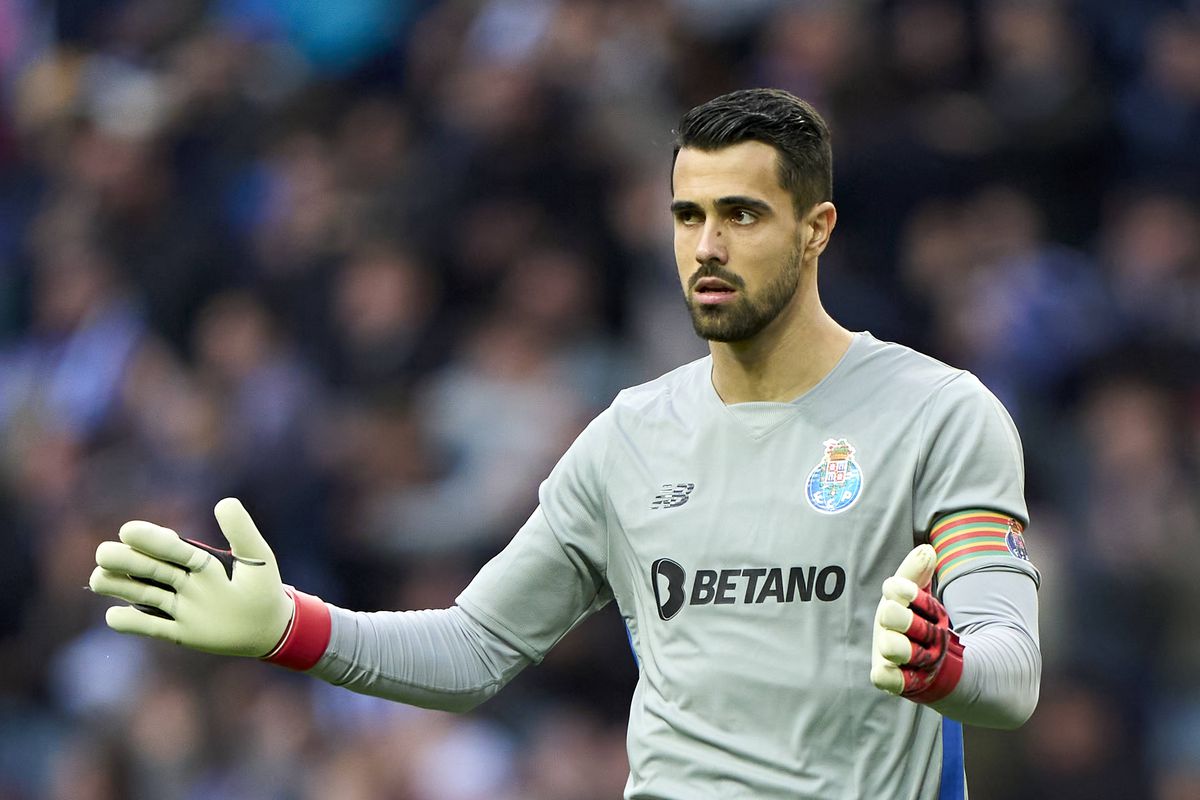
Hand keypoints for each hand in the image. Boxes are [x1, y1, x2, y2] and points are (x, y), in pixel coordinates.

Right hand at [89, 498, 293, 657]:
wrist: (269, 626)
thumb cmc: (263, 587)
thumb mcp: (256, 556)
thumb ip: (241, 530)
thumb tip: (224, 502)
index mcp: (198, 561)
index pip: (170, 548)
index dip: (151, 540)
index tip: (129, 530)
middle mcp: (183, 582)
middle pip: (149, 569)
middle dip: (127, 560)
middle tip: (105, 554)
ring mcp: (180, 607)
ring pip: (143, 594)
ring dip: (119, 586)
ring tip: (99, 578)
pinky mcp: (180, 631)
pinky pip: (151, 627)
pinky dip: (131, 623)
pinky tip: (114, 615)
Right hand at [870, 544, 963, 703]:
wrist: (931, 663)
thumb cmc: (921, 624)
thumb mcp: (922, 598)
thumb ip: (920, 573)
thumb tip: (927, 549)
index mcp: (892, 602)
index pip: (894, 588)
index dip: (908, 589)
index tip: (915, 592)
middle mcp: (885, 626)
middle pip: (890, 613)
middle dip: (912, 620)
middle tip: (926, 629)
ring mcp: (884, 652)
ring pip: (891, 645)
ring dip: (913, 649)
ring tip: (927, 653)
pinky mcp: (886, 678)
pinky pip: (882, 676)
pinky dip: (893, 675)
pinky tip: (908, 672)